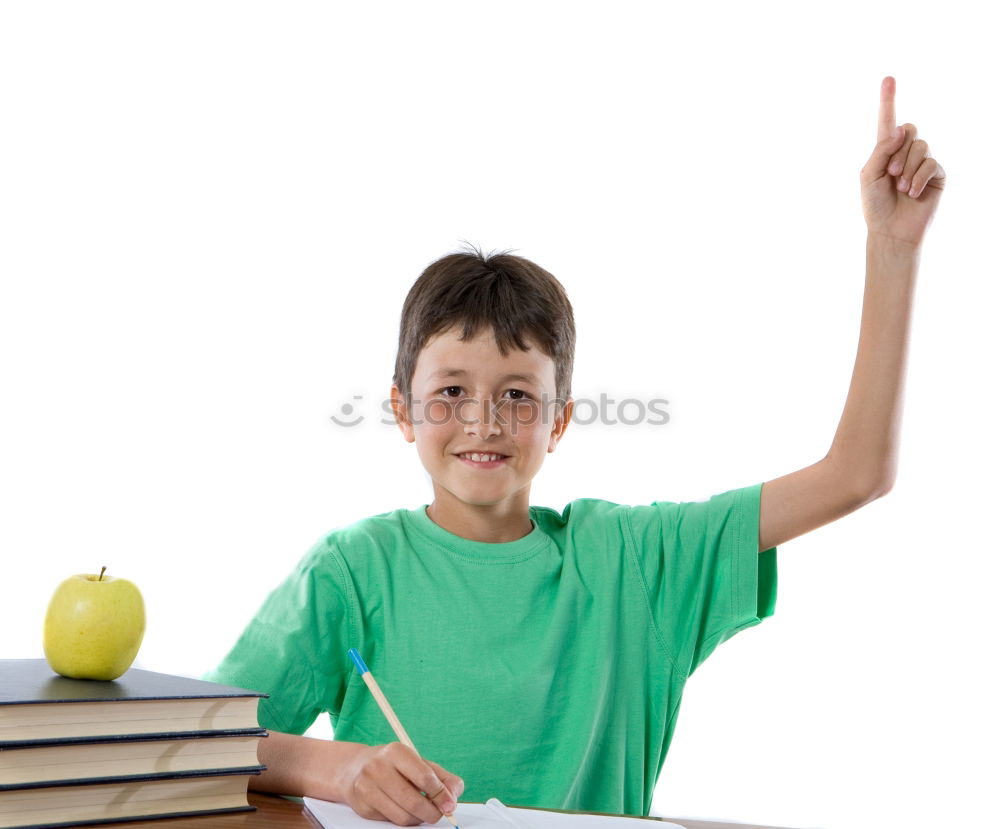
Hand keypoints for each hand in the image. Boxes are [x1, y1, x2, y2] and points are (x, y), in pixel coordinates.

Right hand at [338, 742, 464, 825]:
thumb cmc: (395, 765)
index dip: (441, 794)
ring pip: (403, 817)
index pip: (424, 777)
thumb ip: (442, 778)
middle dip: (432, 812)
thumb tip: (453, 796)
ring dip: (419, 819)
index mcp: (396, 752)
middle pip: (413, 801)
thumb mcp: (419, 763)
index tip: (450, 805)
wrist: (355, 768)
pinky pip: (391, 821)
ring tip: (422, 811)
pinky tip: (404, 809)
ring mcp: (367, 788)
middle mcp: (378, 767)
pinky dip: (404, 820)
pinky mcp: (363, 807)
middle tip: (439, 814)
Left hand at [860, 76, 945, 249]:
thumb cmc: (875, 206)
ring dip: (907, 168)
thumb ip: (881, 150)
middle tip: (890, 175)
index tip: (888, 78)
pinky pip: (931, 163)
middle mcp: (905, 152)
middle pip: (909, 129)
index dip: (888, 100)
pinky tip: (912, 193)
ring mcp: (923, 162)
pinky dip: (918, 178)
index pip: (889, 121)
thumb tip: (901, 129)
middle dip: (898, 151)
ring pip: (921, 146)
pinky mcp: (937, 174)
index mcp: (885, 151)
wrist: (890, 231)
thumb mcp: (869, 175)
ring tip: (900, 188)